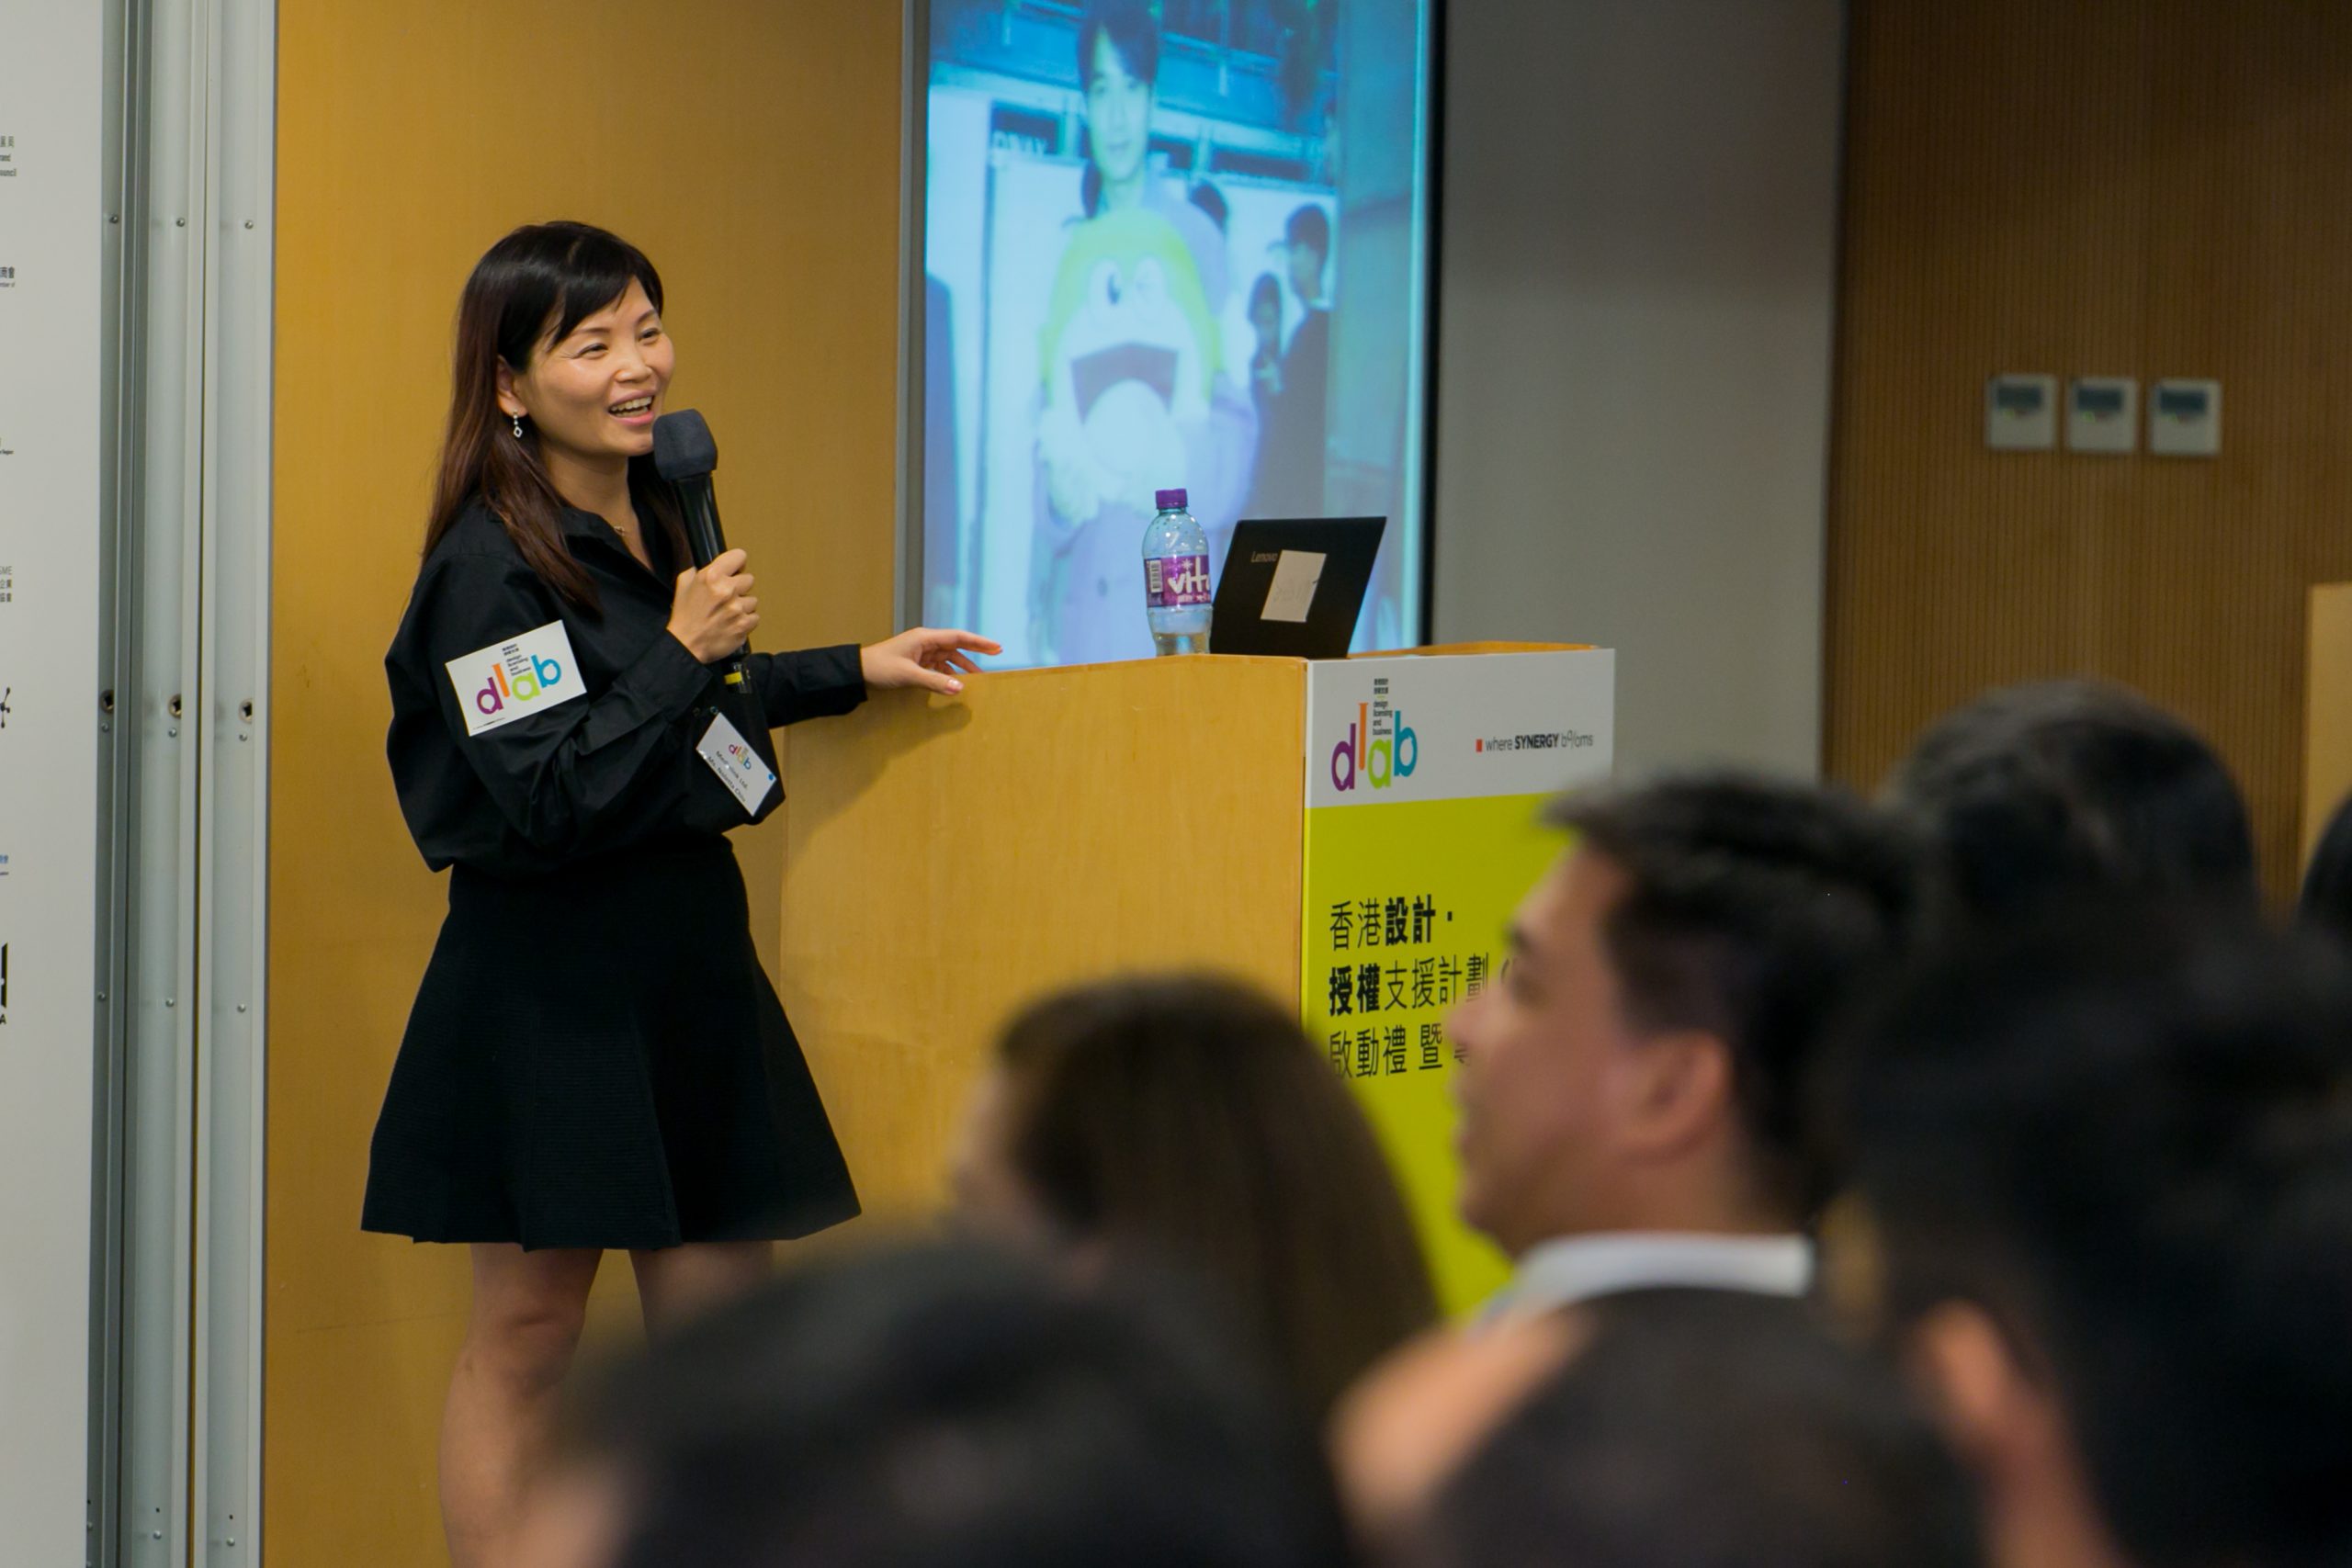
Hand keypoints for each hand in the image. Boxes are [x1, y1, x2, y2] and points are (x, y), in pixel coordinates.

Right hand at [667, 549, 758, 663]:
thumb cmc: (685, 616)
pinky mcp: (745, 624)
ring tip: (727, 613)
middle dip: (739, 587)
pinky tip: (732, 623)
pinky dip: (746, 620)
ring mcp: (738, 608)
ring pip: (753, 600)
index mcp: (712, 576)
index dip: (737, 564)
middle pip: (749, 579)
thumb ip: (699, 570)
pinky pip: (755, 617)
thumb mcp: (684, 584)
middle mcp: (727, 589)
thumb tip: (713, 565)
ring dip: (743, 606)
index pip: (740, 556)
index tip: (734, 571)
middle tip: (727, 597)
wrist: (686, 644)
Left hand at [860, 627, 1001, 696]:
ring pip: (948, 658)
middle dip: (975, 652)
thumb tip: (959, 688)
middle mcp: (925, 642)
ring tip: (978, 679)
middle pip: (956, 646)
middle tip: (996, 655)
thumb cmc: (880, 667)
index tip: (996, 647)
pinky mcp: (915, 663)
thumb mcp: (909, 675)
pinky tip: (955, 683)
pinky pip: (938, 667)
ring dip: (962, 667)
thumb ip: (935, 682)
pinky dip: (948, 675)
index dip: (979, 642)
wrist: (858, 672)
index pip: (958, 637)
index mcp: (925, 638)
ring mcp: (920, 653)